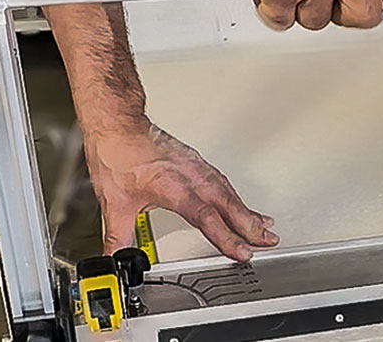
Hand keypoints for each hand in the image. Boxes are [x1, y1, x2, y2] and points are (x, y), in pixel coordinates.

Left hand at [84, 124, 277, 260]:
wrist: (118, 125)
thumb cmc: (118, 155)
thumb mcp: (114, 203)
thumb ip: (117, 237)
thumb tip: (115, 258)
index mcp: (173, 187)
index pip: (206, 217)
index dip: (226, 236)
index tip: (242, 250)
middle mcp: (190, 176)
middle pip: (228, 204)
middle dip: (250, 226)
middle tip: (269, 242)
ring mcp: (197, 168)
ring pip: (229, 192)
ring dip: (248, 212)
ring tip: (264, 228)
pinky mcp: (197, 162)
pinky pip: (224, 182)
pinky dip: (237, 197)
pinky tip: (241, 205)